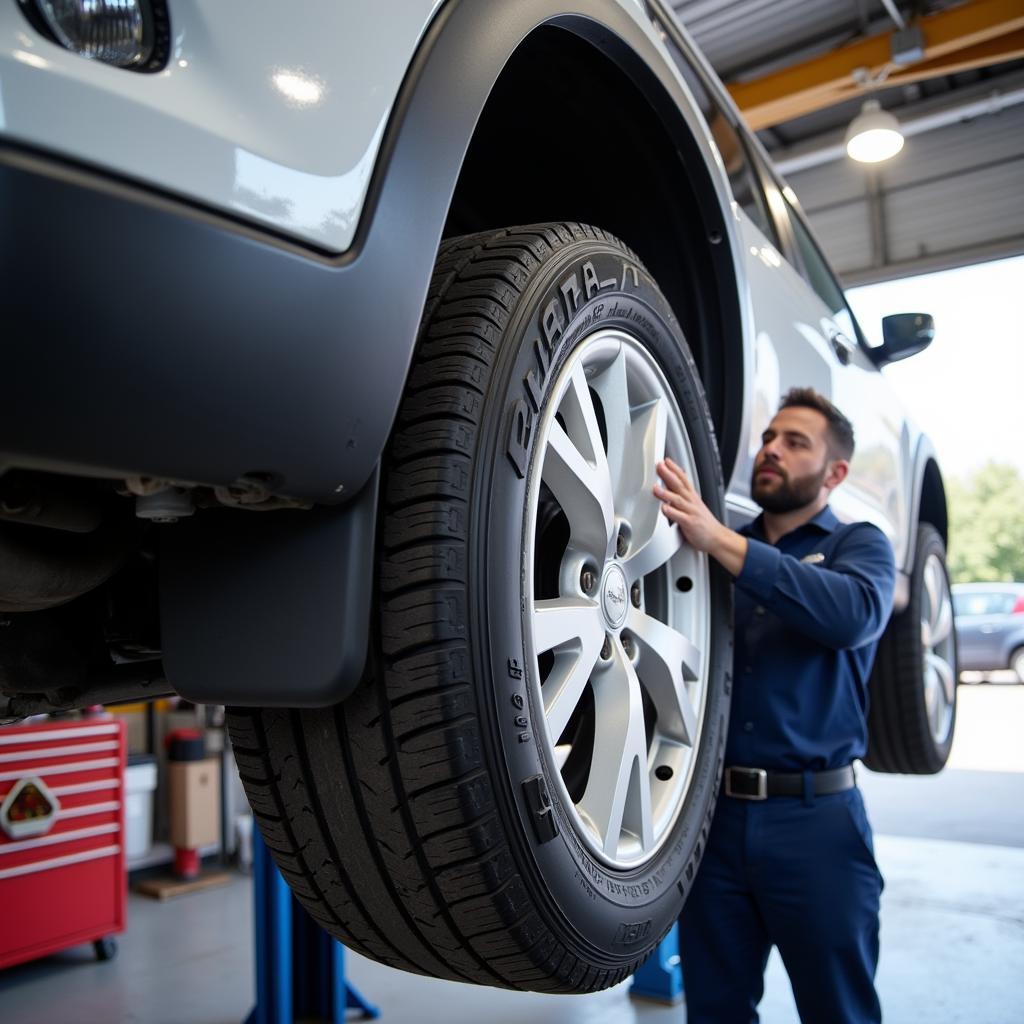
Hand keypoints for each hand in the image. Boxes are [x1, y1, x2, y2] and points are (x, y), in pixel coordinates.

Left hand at [653, 458, 747, 574]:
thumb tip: (670, 490)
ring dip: (666, 493)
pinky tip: (663, 508)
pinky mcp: (690, 524)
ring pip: (678, 500)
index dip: (675, 469)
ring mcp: (691, 512)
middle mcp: (691, 502)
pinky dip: (671, 512)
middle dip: (669, 474)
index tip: (666, 461)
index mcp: (692, 497)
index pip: (684, 479)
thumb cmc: (704, 523)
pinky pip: (679, 517)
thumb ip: (682, 498)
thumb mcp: (694, 506)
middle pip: (679, 485)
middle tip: (659, 466)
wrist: (717, 538)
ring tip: (655, 488)